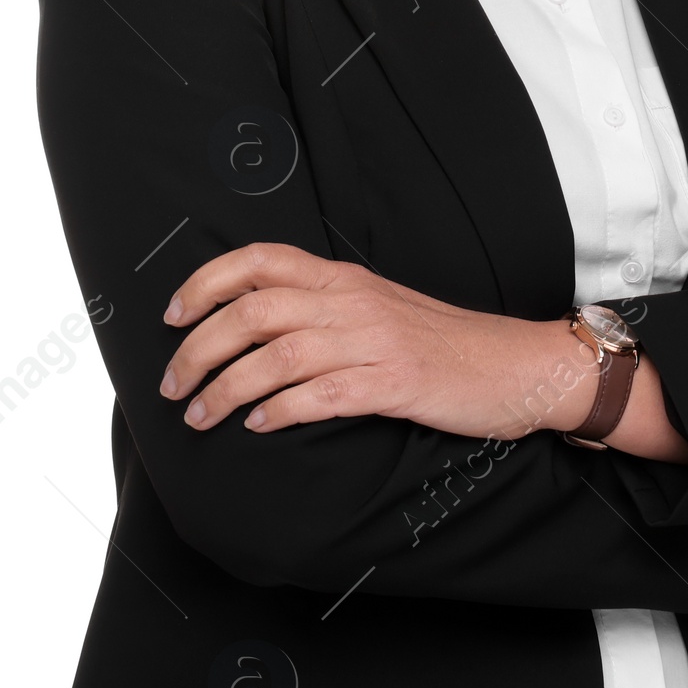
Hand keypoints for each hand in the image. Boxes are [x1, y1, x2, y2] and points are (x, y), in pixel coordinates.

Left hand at [158, 242, 601, 442]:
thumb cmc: (444, 346)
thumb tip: (252, 332)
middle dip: (198, 347)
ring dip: (226, 387)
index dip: (206, 282)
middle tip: (172, 385)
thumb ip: (324, 312)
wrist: (517, 365)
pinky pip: (322, 393)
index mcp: (345, 279)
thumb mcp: (379, 311)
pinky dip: (281, 410)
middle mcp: (353, 301)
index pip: (260, 261)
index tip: (171, 315)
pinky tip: (258, 427)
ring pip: (277, 353)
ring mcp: (375, 340)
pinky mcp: (395, 382)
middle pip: (253, 309)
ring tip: (199, 416)